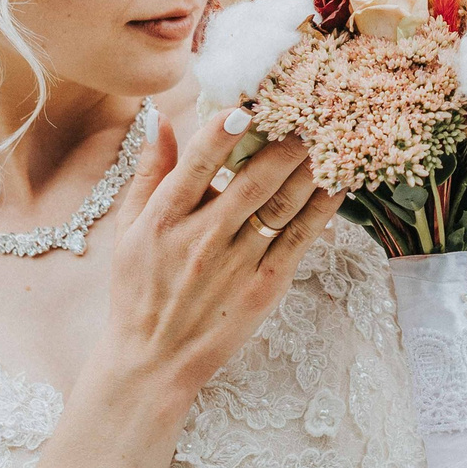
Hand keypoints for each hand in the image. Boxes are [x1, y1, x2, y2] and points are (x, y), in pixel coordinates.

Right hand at [97, 114, 344, 419]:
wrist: (152, 362)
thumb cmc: (138, 290)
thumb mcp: (128, 230)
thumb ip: (149, 172)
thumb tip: (159, 117)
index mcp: (163, 220)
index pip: (197, 167)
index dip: (223, 133)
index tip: (248, 105)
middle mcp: (201, 240)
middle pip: (251, 182)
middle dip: (283, 144)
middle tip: (309, 110)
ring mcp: (235, 264)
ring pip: (280, 206)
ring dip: (308, 168)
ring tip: (329, 135)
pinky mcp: (263, 286)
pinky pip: (298, 239)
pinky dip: (321, 209)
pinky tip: (337, 183)